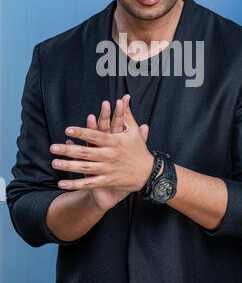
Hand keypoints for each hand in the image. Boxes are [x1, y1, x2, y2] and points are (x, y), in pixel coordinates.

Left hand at [51, 94, 151, 211]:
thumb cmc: (139, 150)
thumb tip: (124, 98)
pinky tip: (62, 183)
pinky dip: (75, 184)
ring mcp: (108, 169)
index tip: (68, 129)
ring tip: (54, 162)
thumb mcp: (134, 131)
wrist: (149, 173)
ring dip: (68, 166)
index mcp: (115, 142)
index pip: (96, 135)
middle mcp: (110, 155)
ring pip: (85, 168)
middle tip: (53, 147)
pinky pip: (89, 183)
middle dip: (68, 150)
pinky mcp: (107, 181)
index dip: (82, 132)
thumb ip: (126, 115)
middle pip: (86, 152)